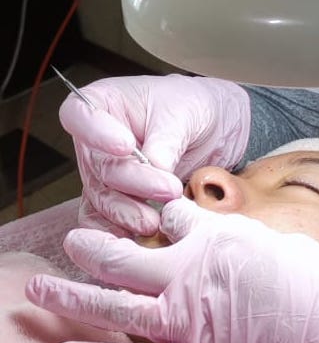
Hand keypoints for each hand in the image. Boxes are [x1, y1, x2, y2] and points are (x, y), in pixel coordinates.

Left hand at [26, 199, 318, 342]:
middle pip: (122, 256)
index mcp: (215, 237)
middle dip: (92, 246)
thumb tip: (230, 238)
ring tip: (36, 292)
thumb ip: (244, 238)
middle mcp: (188, 274)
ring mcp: (185, 321)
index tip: (153, 216)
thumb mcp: (284, 242)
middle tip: (71, 241)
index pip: (172, 216)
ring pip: (110, 307)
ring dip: (70, 298)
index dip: (160, 214)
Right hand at [60, 74, 251, 235]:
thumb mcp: (186, 113)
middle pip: (97, 165)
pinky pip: (105, 220)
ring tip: (157, 219)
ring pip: (101, 197)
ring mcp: (103, 173)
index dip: (96, 133)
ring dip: (127, 212)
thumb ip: (166, 140)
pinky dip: (118, 232)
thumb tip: (154, 167)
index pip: (79, 115)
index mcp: (104, 103)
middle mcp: (96, 140)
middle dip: (132, 182)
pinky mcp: (117, 201)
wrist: (214, 131)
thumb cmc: (193, 107)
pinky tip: (138, 239)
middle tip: (167, 189)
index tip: (125, 147)